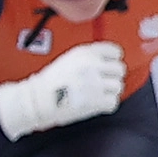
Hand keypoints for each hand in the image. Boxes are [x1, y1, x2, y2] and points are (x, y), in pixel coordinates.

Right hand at [0, 42, 125, 139]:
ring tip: (96, 94)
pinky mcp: (97, 101)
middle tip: (101, 83)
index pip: (115, 51)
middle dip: (112, 77)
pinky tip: (95, 103)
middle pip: (120, 69)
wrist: (38, 99)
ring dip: (109, 92)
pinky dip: (106, 105)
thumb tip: (109, 62)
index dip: (113, 60)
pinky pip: (113, 102)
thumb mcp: (70, 59)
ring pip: (118, 86)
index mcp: (86, 53)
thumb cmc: (51, 81)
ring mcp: (96, 84)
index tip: (108, 67)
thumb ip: (90, 57)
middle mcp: (93, 66)